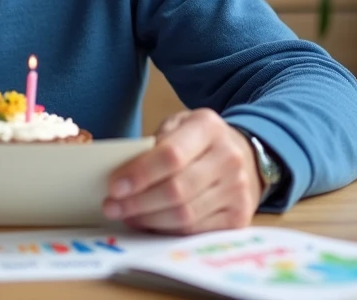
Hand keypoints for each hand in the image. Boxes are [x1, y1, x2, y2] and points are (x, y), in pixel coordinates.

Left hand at [104, 108, 261, 233]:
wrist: (245, 156)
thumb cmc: (199, 140)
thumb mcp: (177, 125)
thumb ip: (153, 144)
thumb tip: (122, 176)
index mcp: (208, 127)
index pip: (171, 155)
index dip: (140, 174)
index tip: (114, 186)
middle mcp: (228, 158)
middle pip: (177, 190)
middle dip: (138, 203)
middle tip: (111, 207)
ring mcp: (237, 190)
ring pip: (185, 215)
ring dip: (149, 220)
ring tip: (126, 216)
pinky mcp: (239, 218)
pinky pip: (195, 231)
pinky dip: (167, 231)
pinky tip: (149, 224)